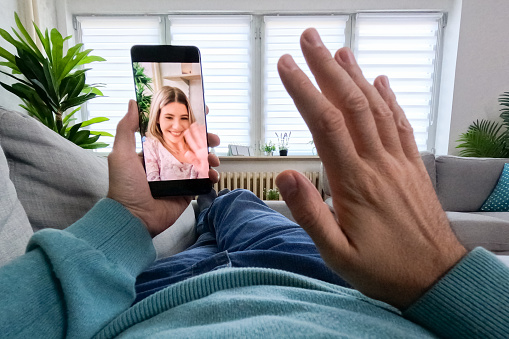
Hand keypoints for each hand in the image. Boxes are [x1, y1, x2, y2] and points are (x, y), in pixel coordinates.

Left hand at [107, 100, 219, 236]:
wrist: (134, 218)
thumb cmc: (124, 187)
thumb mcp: (121, 154)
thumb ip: (126, 128)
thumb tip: (132, 102)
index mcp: (153, 150)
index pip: (172, 130)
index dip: (186, 121)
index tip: (199, 112)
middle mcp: (167, 161)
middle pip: (190, 144)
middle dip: (204, 139)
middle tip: (213, 137)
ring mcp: (178, 176)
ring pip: (199, 160)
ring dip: (210, 157)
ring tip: (213, 159)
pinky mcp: (186, 191)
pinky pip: (203, 180)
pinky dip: (211, 176)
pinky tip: (213, 175)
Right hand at [275, 28, 465, 308]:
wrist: (436, 277)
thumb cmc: (383, 269)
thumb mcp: (336, 254)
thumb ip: (309, 213)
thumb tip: (283, 176)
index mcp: (354, 183)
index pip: (325, 124)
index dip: (304, 91)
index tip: (286, 66)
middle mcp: (378, 164)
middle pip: (350, 104)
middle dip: (327, 68)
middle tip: (308, 40)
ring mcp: (399, 162)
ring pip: (376, 108)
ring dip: (356, 76)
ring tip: (339, 51)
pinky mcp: (413, 166)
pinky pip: (400, 125)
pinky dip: (388, 99)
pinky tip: (380, 82)